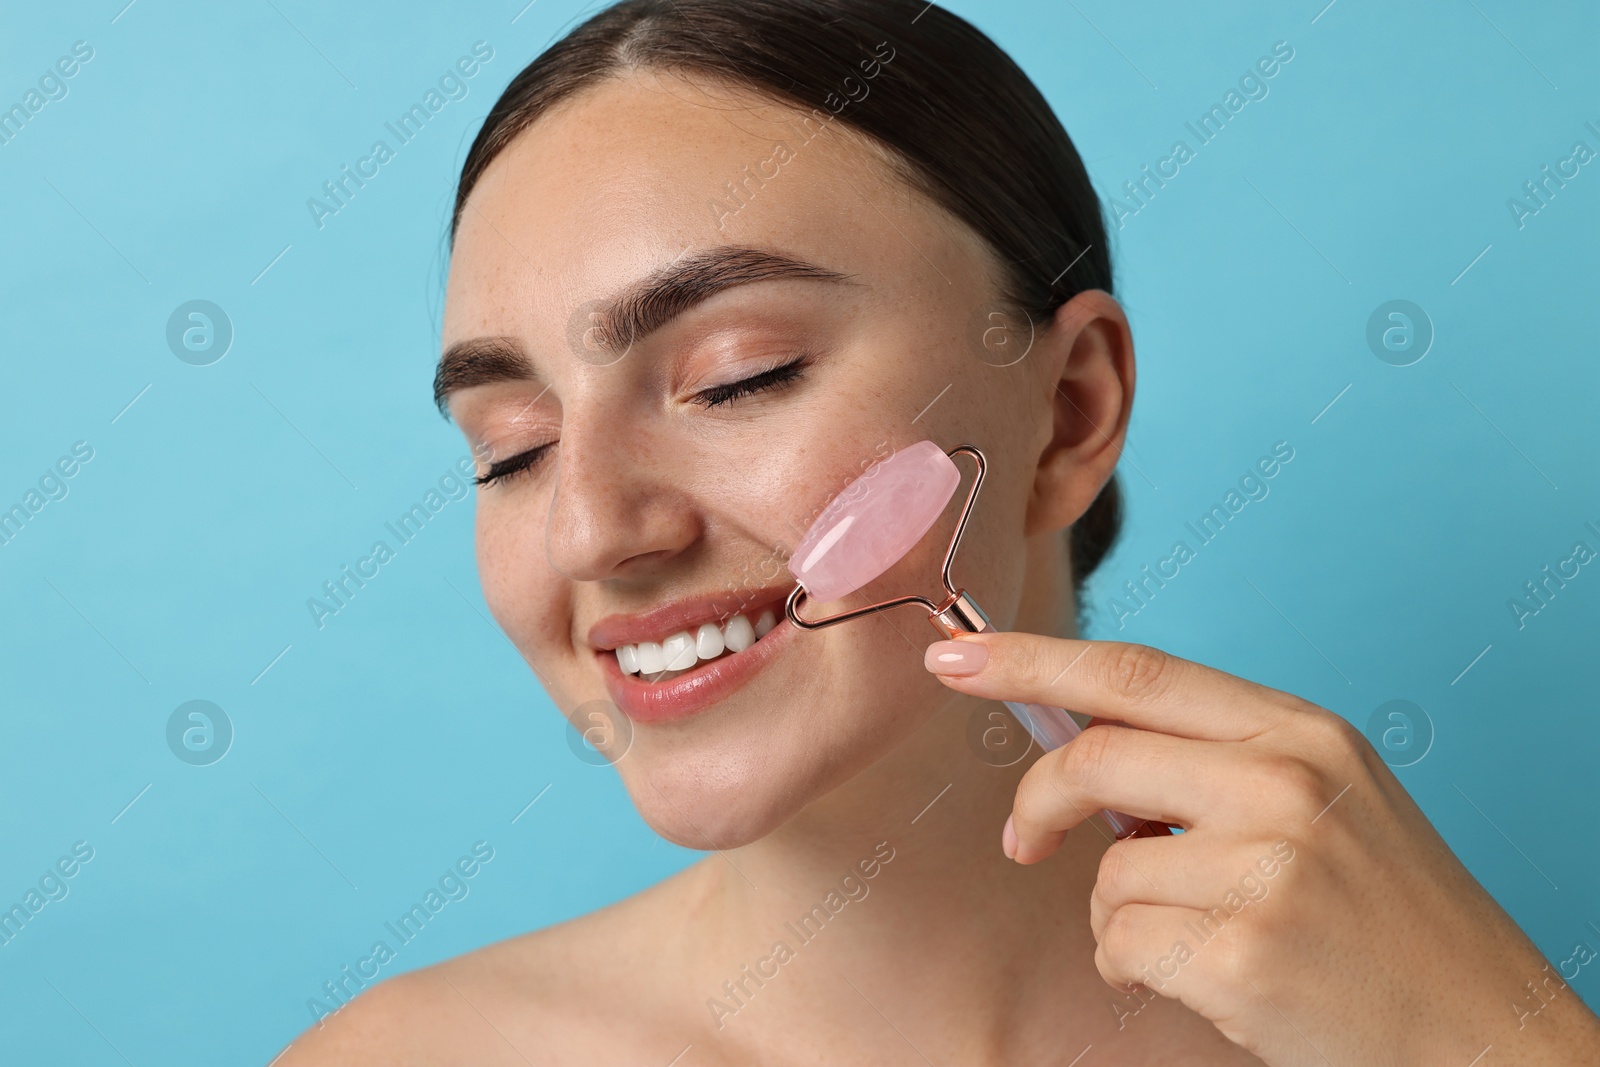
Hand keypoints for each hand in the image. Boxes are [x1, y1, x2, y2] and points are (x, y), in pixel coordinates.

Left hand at [924, 632, 1599, 1066]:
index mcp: (1298, 731)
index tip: (955, 656)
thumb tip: (1082, 752)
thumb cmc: (1383, 916)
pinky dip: (1134, 970)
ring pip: (1104, 871)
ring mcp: (1269, 868)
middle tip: (1022, 841)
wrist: (1483, 1029)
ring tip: (1193, 939)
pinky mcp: (1245, 953)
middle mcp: (1285, 782)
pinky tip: (1205, 981)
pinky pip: (1120, 945)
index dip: (1031, 661)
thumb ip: (1209, 760)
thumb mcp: (1321, 799)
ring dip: (1116, 915)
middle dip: (1037, 803)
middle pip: (1096, 758)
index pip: (1134, 670)